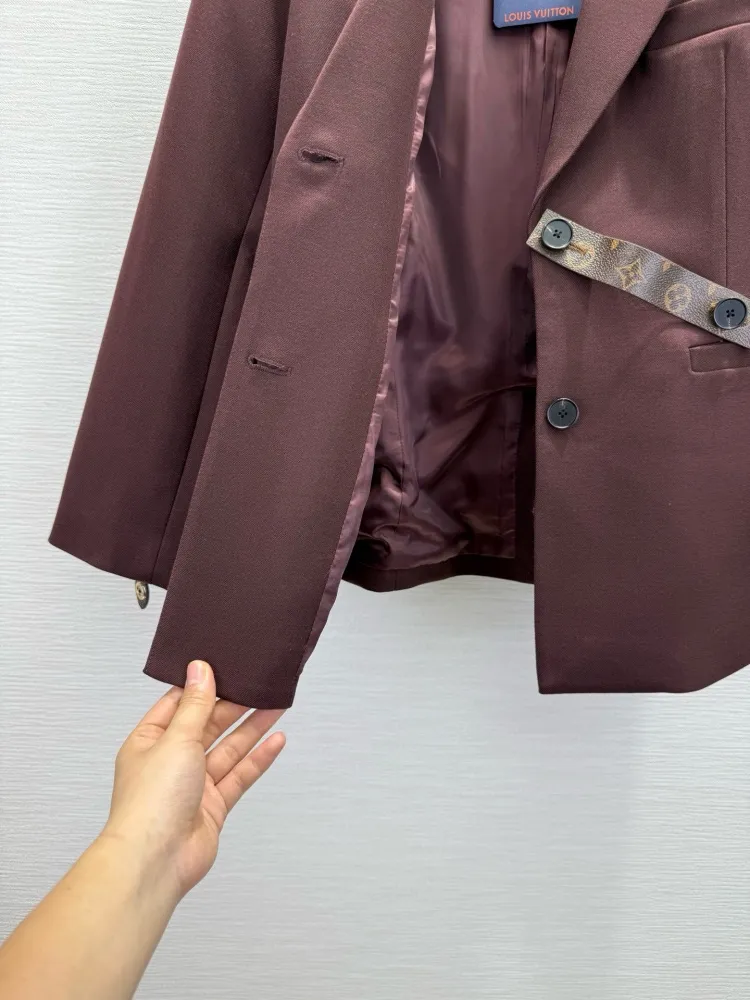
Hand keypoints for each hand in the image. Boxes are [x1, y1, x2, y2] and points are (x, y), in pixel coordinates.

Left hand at [103, 660, 285, 898]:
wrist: (156, 859)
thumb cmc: (151, 802)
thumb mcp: (175, 739)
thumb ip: (195, 705)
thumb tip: (199, 670)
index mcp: (149, 741)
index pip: (178, 705)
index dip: (202, 687)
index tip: (225, 668)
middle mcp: (170, 762)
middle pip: (208, 725)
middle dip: (234, 706)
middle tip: (259, 685)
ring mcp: (193, 785)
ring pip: (228, 749)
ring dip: (251, 728)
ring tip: (276, 706)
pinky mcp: (213, 806)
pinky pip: (239, 775)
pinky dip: (258, 759)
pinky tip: (275, 742)